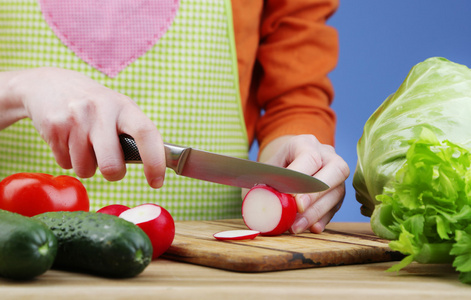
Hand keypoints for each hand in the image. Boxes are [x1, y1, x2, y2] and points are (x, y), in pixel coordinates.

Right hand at [1, 67, 165, 187]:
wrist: (49, 84)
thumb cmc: (96, 105)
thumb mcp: (120, 109)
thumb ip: (137, 134)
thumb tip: (158, 167)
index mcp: (124, 107)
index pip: (147, 134)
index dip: (155, 162)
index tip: (157, 182)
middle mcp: (100, 111)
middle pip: (112, 165)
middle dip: (114, 174)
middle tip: (113, 166)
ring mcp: (75, 120)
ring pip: (86, 170)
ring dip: (88, 166)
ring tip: (85, 144)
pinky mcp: (53, 129)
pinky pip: (65, 164)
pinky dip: (69, 159)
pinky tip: (69, 140)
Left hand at [258, 134, 349, 233]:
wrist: (288, 164)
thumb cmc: (275, 167)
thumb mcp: (266, 169)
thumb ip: (263, 182)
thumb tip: (260, 202)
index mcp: (306, 143)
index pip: (310, 157)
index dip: (302, 177)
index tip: (290, 197)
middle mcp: (327, 155)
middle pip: (336, 170)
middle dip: (316, 193)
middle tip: (299, 209)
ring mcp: (336, 174)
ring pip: (337, 192)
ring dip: (316, 212)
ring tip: (296, 227)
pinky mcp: (338, 192)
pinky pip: (336, 206)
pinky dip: (323, 219)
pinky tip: (312, 228)